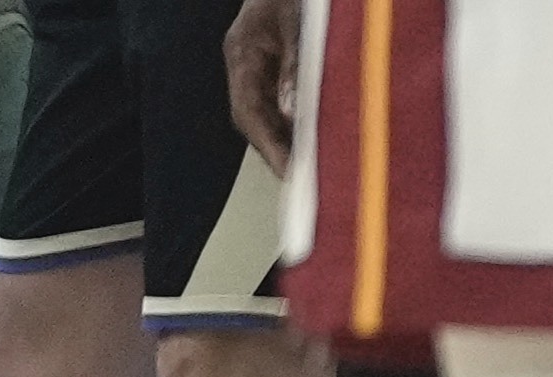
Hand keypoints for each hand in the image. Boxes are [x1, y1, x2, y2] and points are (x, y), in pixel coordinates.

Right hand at [225, 0, 301, 177]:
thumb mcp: (296, 20)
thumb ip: (292, 64)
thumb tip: (292, 111)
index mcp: (241, 53)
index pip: (247, 110)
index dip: (266, 144)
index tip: (287, 170)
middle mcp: (243, 67)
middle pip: (253, 121)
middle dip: (275, 151)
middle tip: (299, 180)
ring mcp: (255, 70)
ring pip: (265, 116)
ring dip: (284, 142)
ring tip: (308, 168)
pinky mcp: (271, 70)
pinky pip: (278, 104)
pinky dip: (293, 124)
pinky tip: (312, 139)